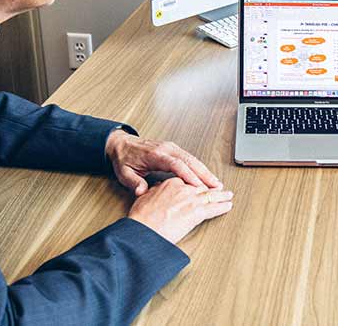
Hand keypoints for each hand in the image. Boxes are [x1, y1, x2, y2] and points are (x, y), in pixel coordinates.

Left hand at [106, 130, 221, 194]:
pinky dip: (199, 167)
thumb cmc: (124, 158)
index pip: (176, 165)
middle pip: (189, 161)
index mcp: (155, 155)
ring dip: (205, 171)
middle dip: (204, 174)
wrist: (122, 144)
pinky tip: (206, 176)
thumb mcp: (124, 173)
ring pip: (192, 159)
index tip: (198, 186)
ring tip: (216, 183)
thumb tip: (141, 192)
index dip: (188, 175)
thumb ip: (133, 182)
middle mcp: (166, 149)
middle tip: (215, 185)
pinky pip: (189, 158)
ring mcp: (171, 148)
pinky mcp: (173, 149)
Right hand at [128, 178, 233, 244]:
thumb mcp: (144, 197)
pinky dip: (222, 207)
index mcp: (172, 183)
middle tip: (220, 189)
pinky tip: (227, 206)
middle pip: (202, 188)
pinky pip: (214, 208)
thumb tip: (157, 188)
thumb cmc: (142, 217)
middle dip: (212, 189)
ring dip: (221, 196)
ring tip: (228, 195)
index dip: (196, 185)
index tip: (200, 186)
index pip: (188, 182)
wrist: (144, 230)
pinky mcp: (197, 213)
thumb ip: (155, 191)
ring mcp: (192, 200)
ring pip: (210, 196)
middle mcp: (184, 189)